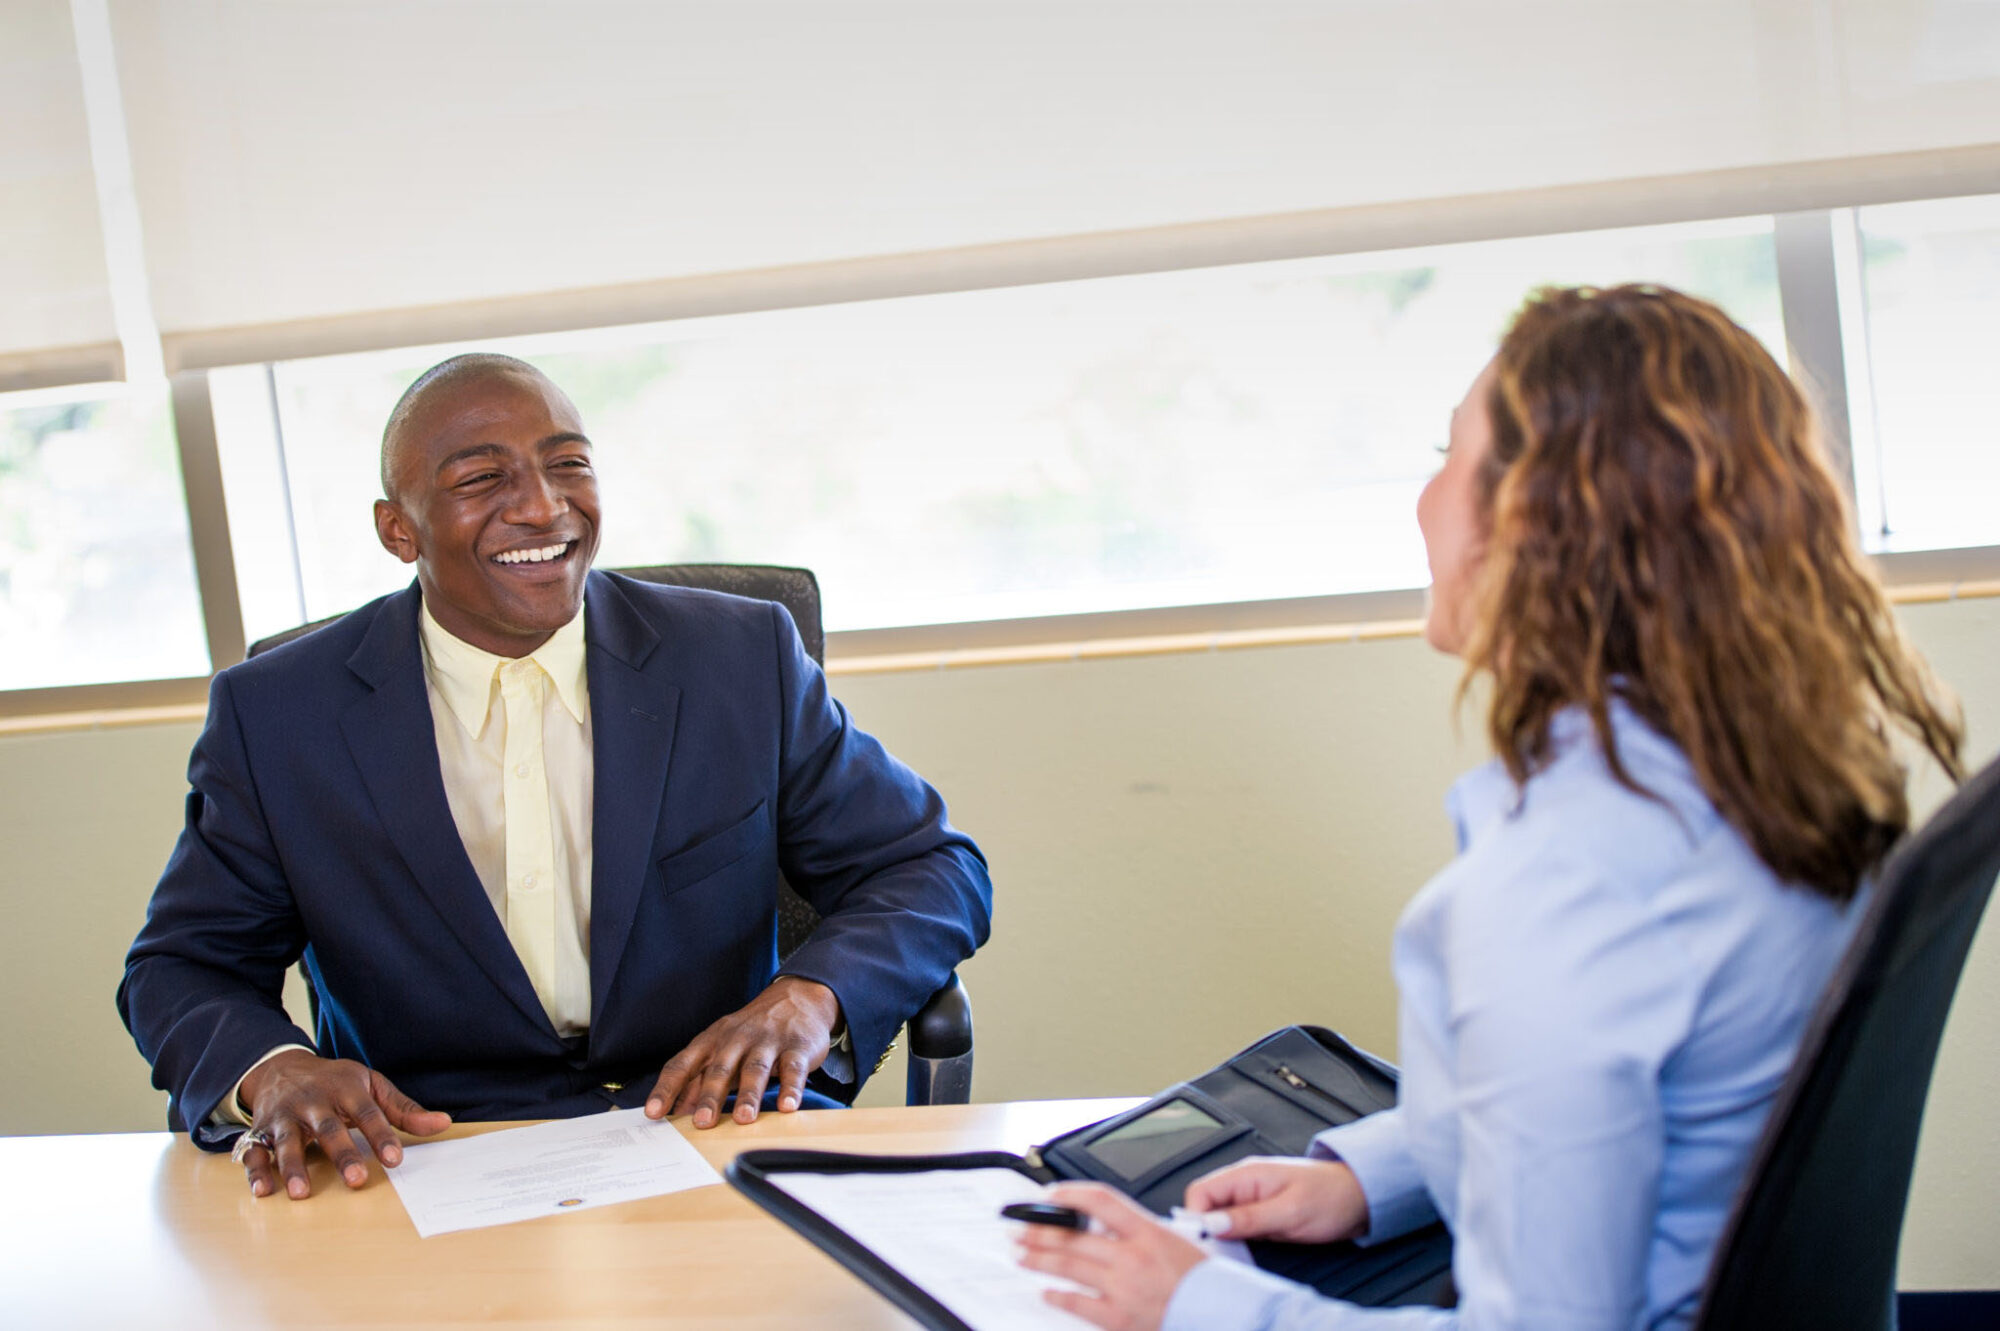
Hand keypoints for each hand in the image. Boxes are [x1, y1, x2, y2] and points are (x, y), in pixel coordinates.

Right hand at [236, 1050, 451, 1199]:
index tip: (395, 1160)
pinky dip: (256, 1171)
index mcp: (345, 1090)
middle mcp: (313, 1102)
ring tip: (302, 1192)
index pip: (367, 1114)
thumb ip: (403, 1109)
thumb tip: (443, 1123)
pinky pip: (254, 1151)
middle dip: (342, 1155)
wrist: (281, 1067)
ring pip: (288, 1142)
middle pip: (329, 1129)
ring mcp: (284, 1117)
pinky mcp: (260, 1131)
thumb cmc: (334, 1082)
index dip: (382, 1136)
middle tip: (357, 1180)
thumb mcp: (370, 1086)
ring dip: (293, 1167)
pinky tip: (264, 1190)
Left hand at [644, 976, 839, 1127]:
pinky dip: (791, 1088)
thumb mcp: (721, 1049)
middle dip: (710, 1096)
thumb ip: (698, 1079)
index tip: (654, 1112)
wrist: (797, 998)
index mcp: (711, 1041)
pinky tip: (788, 1106)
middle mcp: (736, 1039)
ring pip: (755, 1069)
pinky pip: (793, 1069)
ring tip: (744, 1118)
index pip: (682, 1064)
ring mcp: (767, 1042)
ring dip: (749, 1095)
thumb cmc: (751, 1032)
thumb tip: (676, 1110)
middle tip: (702, 1122)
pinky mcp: (797, 1048)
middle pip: (720, 1069)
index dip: (667, 1088)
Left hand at [1014, 1183, 1206, 1330]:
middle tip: (1020, 1227)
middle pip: (1075, 1236)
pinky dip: (1059, 1296)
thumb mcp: (1178, 1239)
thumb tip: (1108, 1223)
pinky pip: (1080, 1304)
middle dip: (1040, 1231)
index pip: (1100, 1201)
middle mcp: (1133, 1257)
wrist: (1223, 1315)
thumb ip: (1142, 1230)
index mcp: (1148, 1232)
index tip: (1050, 1196)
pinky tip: (1047, 1291)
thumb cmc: (1205, 1281)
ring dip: (1040, 1258)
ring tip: (1022, 1253)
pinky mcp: (1120, 1317)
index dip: (1069, 1195)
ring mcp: (1124, 1287)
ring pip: (1070, 1267)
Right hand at [1182, 1156, 1369, 1243]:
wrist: (1361, 1198)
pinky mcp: (1261, 1213)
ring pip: (1219, 1218)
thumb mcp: (1290, 1212)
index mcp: (1246, 1174)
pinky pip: (1236, 1226)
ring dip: (1224, 1235)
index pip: (1200, 1191)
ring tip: (1239, 1249)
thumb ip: (1249, 1218)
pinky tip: (1248, 1249)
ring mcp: (1252, 1198)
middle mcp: (1244, 1183)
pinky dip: (1236, 1239)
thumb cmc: (1331, 1197)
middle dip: (1208, 1229)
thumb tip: (1212, 1223)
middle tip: (1223, 1250)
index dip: (1197, 1217)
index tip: (1207, 1240)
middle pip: (1205, 1205)